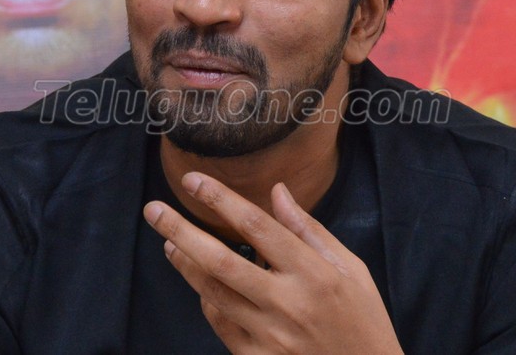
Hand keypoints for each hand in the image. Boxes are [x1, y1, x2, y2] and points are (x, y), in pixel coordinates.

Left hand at [143, 172, 402, 354]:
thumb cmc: (363, 319)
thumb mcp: (350, 268)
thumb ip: (309, 229)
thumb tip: (277, 191)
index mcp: (313, 274)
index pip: (256, 226)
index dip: (221, 199)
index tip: (193, 180)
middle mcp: (286, 303)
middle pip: (220, 260)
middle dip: (181, 231)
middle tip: (153, 210)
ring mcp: (269, 335)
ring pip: (212, 292)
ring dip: (185, 264)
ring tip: (169, 242)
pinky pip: (220, 323)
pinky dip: (205, 299)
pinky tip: (198, 282)